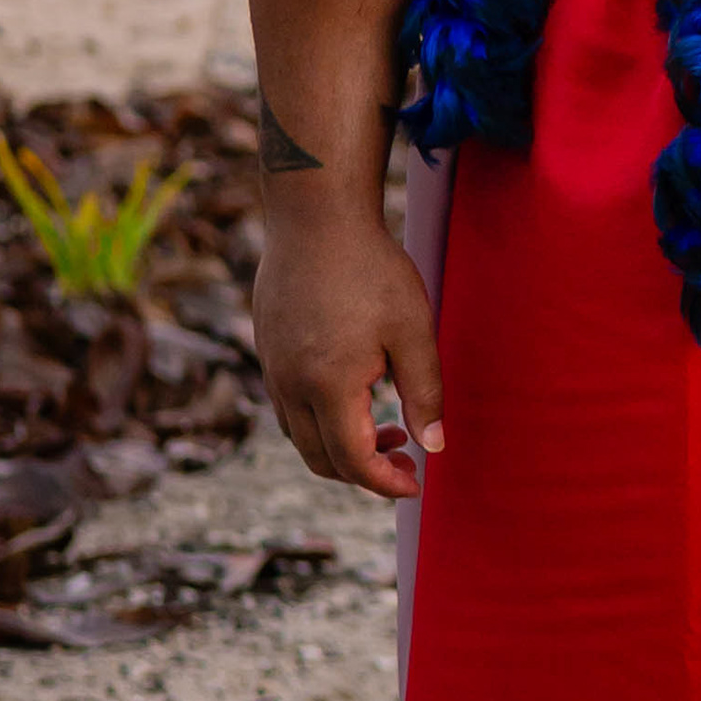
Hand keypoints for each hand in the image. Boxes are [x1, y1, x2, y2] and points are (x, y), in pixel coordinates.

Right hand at [253, 195, 442, 501]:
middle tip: (406, 458)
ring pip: (299, 435)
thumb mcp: (413, 331)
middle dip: (363, 473)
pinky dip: (321, 419)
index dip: (386, 483)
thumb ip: (425, 394)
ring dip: (340, 447)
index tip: (416, 483)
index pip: (352, 461)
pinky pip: (288, 406)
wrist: (315, 217)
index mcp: (327, 386)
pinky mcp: (266, 348)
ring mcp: (272, 367)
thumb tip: (434, 448)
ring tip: (388, 427)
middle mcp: (289, 385)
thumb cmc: (372, 270)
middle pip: (320, 458)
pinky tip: (356, 393)